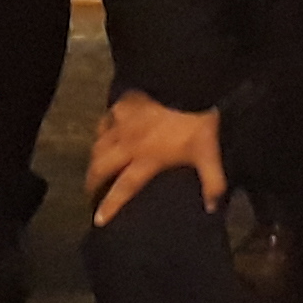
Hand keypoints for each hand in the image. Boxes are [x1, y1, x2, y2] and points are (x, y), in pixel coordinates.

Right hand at [83, 90, 225, 229]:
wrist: (185, 83)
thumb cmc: (196, 121)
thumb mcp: (209, 154)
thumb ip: (212, 183)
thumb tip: (213, 208)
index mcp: (146, 159)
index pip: (124, 187)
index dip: (110, 205)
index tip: (98, 219)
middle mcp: (127, 144)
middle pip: (101, 166)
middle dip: (92, 181)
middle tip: (89, 192)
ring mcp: (121, 122)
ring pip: (98, 144)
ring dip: (94, 158)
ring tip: (94, 166)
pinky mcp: (121, 104)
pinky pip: (104, 121)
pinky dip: (101, 131)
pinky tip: (103, 133)